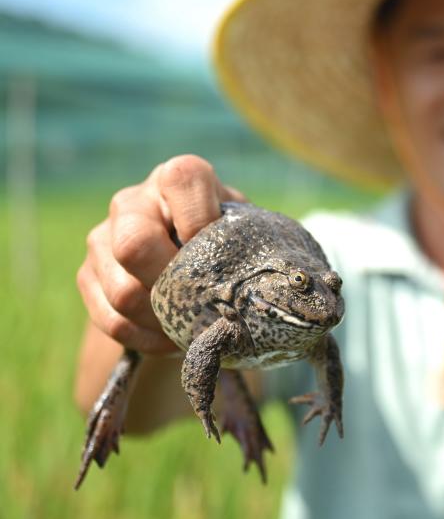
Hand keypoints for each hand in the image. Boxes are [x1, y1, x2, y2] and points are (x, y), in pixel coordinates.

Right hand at [76, 155, 244, 354]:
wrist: (186, 265)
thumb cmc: (227, 243)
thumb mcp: (243, 232)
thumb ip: (251, 242)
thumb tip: (279, 284)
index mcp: (177, 179)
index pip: (182, 180)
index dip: (202, 221)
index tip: (222, 253)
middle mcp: (133, 202)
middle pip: (135, 243)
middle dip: (172, 282)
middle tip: (204, 301)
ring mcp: (103, 238)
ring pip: (123, 292)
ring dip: (164, 319)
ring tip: (194, 326)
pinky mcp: (88, 277)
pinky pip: (112, 320)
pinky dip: (147, 338)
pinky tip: (172, 337)